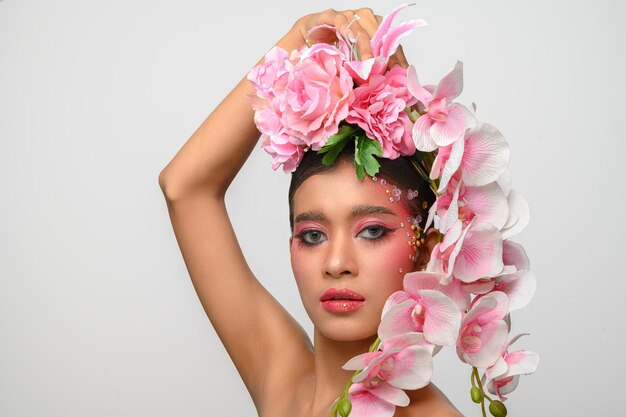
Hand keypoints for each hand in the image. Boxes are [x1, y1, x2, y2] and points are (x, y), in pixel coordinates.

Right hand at [291, 7, 408, 69]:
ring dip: (366, 46)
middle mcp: (363, 20)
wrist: (309, 35)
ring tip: (368, 62)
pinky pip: (341, 20)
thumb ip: (366, 69)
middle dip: (383, 55)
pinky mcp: (331, 16)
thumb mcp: (353, 61)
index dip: (396, 57)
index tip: (400, 73)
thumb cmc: (333, 47)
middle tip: (386, 72)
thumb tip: (381, 87)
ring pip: (362, 27)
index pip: (390, 42)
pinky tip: (349, 37)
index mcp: (374, 29)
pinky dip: (346, 28)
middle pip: (379, 34)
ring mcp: (348, 16)